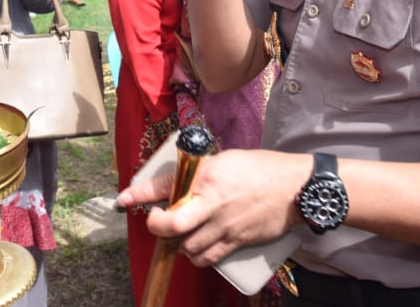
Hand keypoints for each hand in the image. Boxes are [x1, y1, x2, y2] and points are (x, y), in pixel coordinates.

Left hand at [116, 148, 302, 266]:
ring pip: (188, 246)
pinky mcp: (237, 242)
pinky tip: (197, 248)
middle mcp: (212, 203)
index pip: (166, 185)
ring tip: (182, 233)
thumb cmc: (261, 168)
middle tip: (158, 221)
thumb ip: (200, 173)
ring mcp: (225, 225)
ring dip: (179, 242)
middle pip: (173, 225)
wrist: (295, 188)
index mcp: (207, 176)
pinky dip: (197, 257)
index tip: (124, 199)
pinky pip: (208, 258)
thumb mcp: (225, 160)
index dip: (141, 194)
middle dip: (158, 226)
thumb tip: (179, 184)